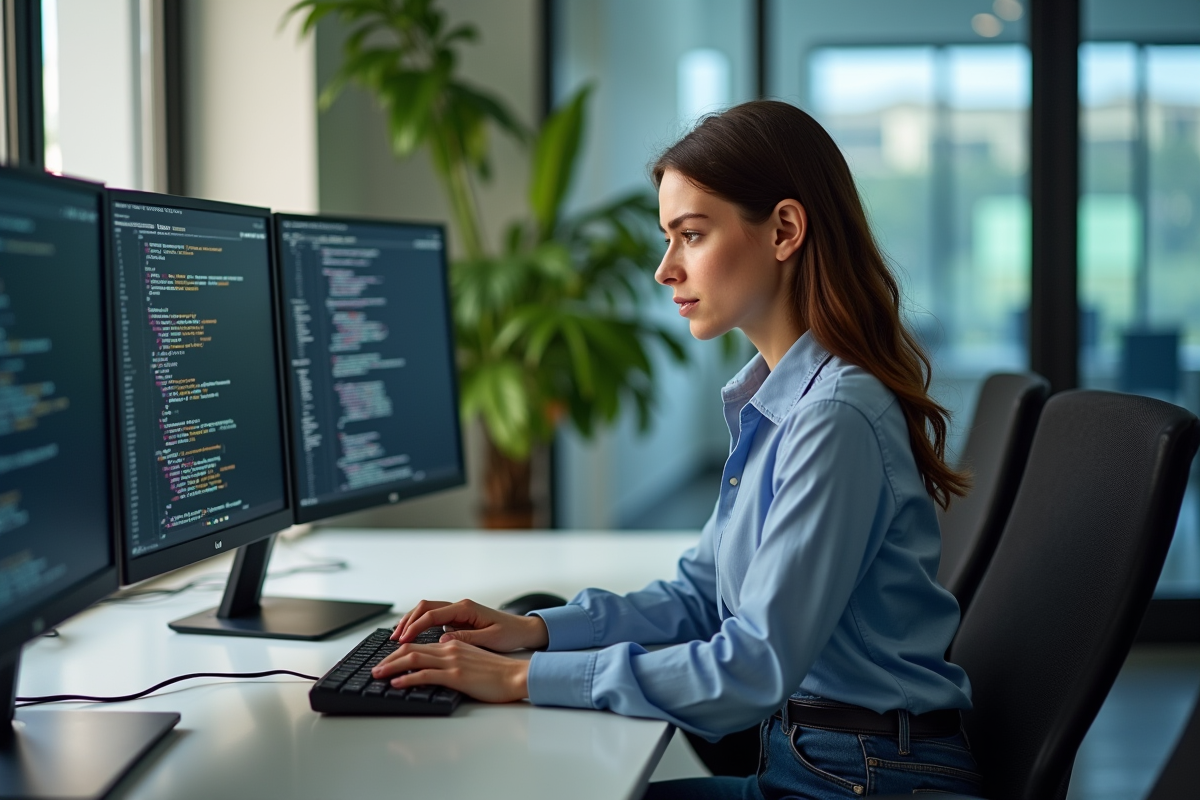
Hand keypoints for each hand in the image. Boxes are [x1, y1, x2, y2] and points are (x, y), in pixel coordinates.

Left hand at [371, 639, 529, 702]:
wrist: (515, 675)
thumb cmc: (497, 672)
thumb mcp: (472, 660)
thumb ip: (453, 660)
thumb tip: (435, 668)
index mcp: (453, 644)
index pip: (419, 644)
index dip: (399, 651)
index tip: (387, 660)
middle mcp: (450, 648)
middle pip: (411, 648)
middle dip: (389, 658)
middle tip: (376, 668)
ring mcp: (452, 661)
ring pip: (414, 658)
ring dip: (392, 666)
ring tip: (378, 674)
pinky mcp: (456, 675)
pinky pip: (426, 674)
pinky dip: (407, 678)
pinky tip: (397, 683)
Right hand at [392, 598, 548, 651]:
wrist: (524, 629)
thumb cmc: (510, 633)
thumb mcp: (490, 639)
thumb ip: (466, 639)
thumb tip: (443, 640)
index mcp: (466, 608)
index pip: (433, 614)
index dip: (415, 627)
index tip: (403, 640)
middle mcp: (460, 606)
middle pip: (425, 607)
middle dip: (407, 621)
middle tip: (395, 638)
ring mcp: (458, 611)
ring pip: (427, 610)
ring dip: (412, 621)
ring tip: (398, 637)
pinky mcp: (458, 618)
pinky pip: (434, 617)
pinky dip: (420, 624)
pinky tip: (413, 636)